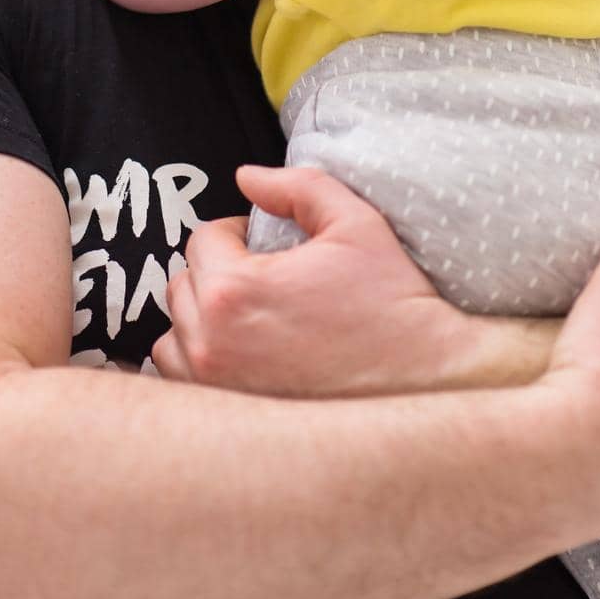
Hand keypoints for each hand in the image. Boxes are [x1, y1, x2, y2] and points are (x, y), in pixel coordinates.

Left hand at [153, 164, 529, 396]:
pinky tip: (244, 357)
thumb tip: (246, 177)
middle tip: (265, 280)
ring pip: (174, 336)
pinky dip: (202, 364)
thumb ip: (297, 188)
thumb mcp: (354, 224)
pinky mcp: (226, 421)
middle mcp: (211, 343)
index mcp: (234, 289)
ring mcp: (215, 387)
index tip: (268, 247)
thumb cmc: (391, 302)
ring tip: (250, 319)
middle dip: (218, 274)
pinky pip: (183, 381)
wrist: (425, 379)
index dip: (237, 234)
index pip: (203, 240)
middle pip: (183, 285)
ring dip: (202, 320)